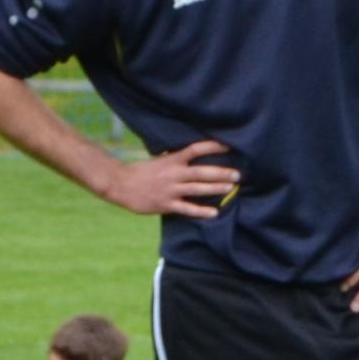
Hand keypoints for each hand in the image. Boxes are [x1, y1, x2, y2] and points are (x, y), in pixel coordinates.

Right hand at [106, 140, 237, 220]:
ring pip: (197, 189)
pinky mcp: (166, 204)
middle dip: (221, 173)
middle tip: (238, 174)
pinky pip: (187, 208)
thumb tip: (192, 157)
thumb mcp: (159, 161)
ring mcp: (170, 190)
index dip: (212, 147)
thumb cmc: (141, 172)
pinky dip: (201, 211)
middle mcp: (173, 174)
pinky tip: (214, 213)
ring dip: (216, 189)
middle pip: (202, 172)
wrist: (120, 185)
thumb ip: (176, 161)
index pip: (195, 149)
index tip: (227, 147)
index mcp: (172, 160)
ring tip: (231, 188)